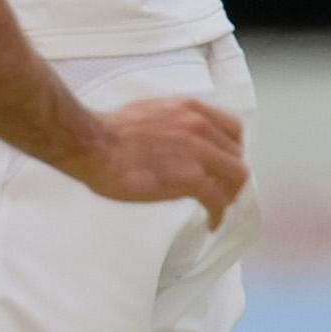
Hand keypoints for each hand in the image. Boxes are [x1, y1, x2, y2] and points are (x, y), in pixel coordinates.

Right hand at [72, 96, 248, 224]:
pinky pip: (218, 200)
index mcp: (190, 109)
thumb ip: (172, 121)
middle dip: (230, 174)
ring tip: (217, 207)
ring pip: (236, 176)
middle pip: (236, 155)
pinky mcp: (190, 179)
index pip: (232, 128)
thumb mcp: (151, 111)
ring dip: (229, 194)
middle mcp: (201, 127)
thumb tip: (173, 137)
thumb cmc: (109, 130)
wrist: (93, 144)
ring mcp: (198, 153)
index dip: (231, 149)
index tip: (222, 162)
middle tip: (219, 189)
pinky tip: (211, 223)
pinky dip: (219, 214)